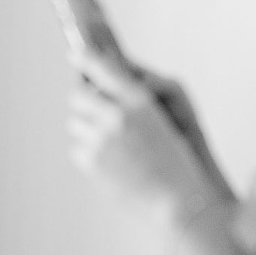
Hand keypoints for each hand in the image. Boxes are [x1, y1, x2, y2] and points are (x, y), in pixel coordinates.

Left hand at [66, 65, 224, 216]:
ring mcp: (102, 139)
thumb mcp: (167, 121)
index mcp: (140, 100)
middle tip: (91, 105)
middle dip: (83, 99)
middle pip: (78, 95)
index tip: (75, 54)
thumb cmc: (180, 163)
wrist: (179, 201)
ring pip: (75, 123)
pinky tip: (110, 161)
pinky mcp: (93, 161)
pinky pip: (78, 149)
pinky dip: (89, 153)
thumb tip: (106, 91)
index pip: (103, 67)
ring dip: (87, 127)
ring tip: (108, 141)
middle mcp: (117, 115)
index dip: (86, 58)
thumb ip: (136, 102)